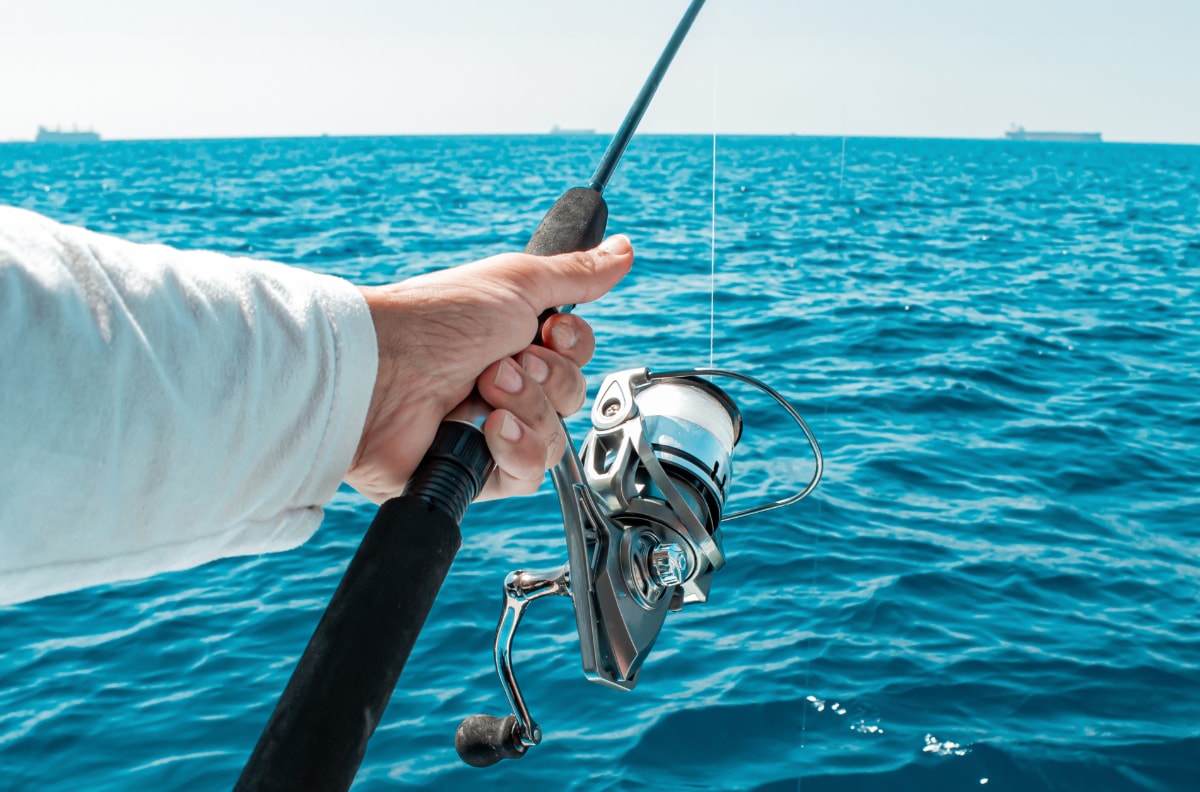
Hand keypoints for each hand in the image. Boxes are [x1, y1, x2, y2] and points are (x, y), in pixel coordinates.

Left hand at [347, 235, 633, 502]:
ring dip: (528, 411)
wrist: (382, 374)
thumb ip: (575, 274)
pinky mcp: (476, 473)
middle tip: (502, 363)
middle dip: (547, 380)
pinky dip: (515, 450)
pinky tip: (486, 431)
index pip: (577, 357)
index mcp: (512, 341)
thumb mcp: (516, 283)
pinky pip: (527, 476)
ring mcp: (490, 432)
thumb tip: (623, 248)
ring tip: (485, 391)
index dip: (573, 347)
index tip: (549, 329)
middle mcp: (504, 386)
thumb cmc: (436, 320)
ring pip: (555, 440)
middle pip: (572, 398)